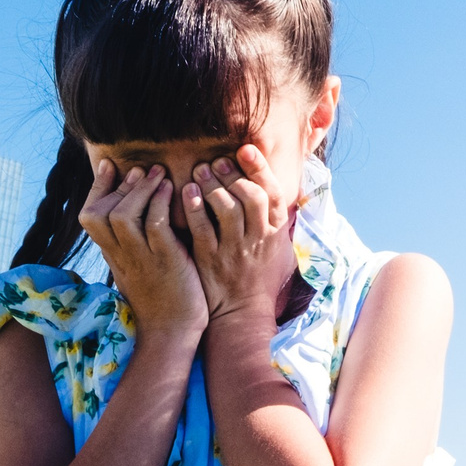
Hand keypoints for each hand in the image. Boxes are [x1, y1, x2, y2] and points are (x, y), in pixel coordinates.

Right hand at [79, 160, 206, 343]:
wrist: (173, 331)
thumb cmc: (163, 294)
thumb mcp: (140, 264)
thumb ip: (133, 240)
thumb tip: (135, 209)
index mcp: (113, 254)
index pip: (90, 217)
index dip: (97, 188)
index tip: (110, 165)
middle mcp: (121, 256)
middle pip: (98, 214)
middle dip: (119, 186)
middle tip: (139, 169)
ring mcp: (141, 259)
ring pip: (122, 217)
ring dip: (140, 191)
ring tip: (158, 174)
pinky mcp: (165, 262)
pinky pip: (155, 226)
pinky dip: (161, 203)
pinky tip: (173, 190)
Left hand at [182, 146, 292, 329]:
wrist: (242, 315)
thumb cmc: (260, 280)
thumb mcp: (279, 250)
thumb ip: (274, 221)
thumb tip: (270, 189)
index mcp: (275, 233)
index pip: (272, 193)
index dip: (259, 169)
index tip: (246, 150)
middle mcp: (257, 239)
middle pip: (248, 195)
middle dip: (232, 173)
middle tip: (217, 159)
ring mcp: (233, 249)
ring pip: (226, 207)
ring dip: (212, 184)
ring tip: (200, 170)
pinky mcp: (210, 259)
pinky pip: (202, 227)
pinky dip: (194, 206)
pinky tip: (186, 191)